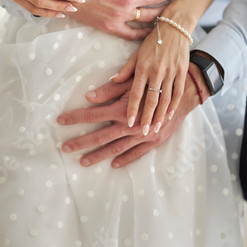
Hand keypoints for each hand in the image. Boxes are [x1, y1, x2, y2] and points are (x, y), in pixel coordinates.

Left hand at [57, 63, 209, 167]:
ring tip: (83, 161)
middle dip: (81, 142)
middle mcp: (131, 125)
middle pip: (100, 136)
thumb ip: (111, 90)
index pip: (93, 115)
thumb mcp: (134, 81)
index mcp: (124, 109)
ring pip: (116, 148)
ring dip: (98, 155)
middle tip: (64, 148)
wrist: (185, 91)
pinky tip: (113, 164)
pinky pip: (137, 153)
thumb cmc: (158, 81)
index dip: (76, 118)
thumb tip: (89, 96)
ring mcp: (143, 135)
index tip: (60, 121)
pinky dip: (125, 159)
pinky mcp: (154, 141)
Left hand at [112, 19, 189, 134]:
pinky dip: (174, 105)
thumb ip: (125, 70)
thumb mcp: (136, 54)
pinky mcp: (181, 72)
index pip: (136, 92)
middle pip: (151, 99)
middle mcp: (157, 71)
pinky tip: (169, 115)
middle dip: (147, 117)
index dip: (132, 108)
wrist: (175, 28)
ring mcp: (171, 72)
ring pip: (165, 99)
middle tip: (143, 132)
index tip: (129, 122)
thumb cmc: (152, 42)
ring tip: (156, 129)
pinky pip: (177, 92)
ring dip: (160, 115)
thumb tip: (111, 80)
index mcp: (143, 67)